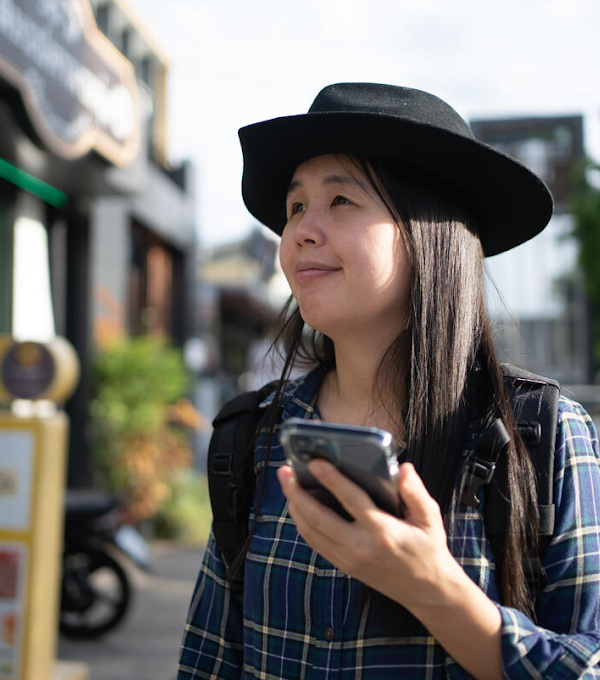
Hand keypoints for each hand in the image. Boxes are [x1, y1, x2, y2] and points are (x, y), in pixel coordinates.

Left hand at [277, 460, 464, 612]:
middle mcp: (361, 547)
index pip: (352, 500)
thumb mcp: (430, 518)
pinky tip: (297, 505)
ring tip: (286, 482)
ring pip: (311, 531)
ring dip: (295, 506)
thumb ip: (415, 492)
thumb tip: (402, 467)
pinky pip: (315, 543)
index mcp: (383, 532)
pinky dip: (302, 522)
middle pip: (319, 517)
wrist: (427, 591)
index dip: (332, 479)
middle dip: (297, 492)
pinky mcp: (344, 566)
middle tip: (284, 470)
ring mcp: (349, 559)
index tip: (315, 461)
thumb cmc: (428, 547)